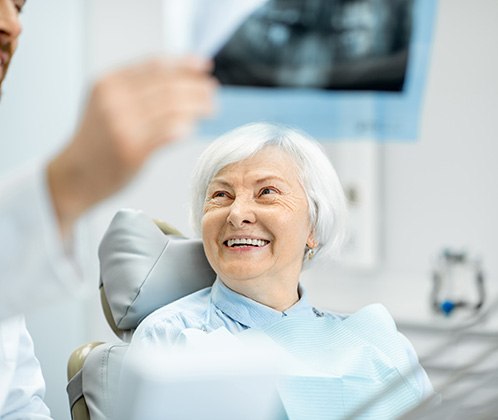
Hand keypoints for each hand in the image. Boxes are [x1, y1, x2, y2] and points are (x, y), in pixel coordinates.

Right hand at [47, 56, 216, 235]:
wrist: (74, 175)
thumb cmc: (97, 142)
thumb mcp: (107, 105)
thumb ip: (136, 91)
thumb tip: (181, 82)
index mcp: (109, 83)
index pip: (155, 66)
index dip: (184, 65)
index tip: (204, 67)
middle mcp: (114, 100)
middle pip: (168, 86)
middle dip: (196, 87)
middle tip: (212, 92)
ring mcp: (123, 125)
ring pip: (172, 108)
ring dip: (197, 106)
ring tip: (211, 108)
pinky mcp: (132, 150)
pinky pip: (168, 133)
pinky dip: (185, 127)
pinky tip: (192, 127)